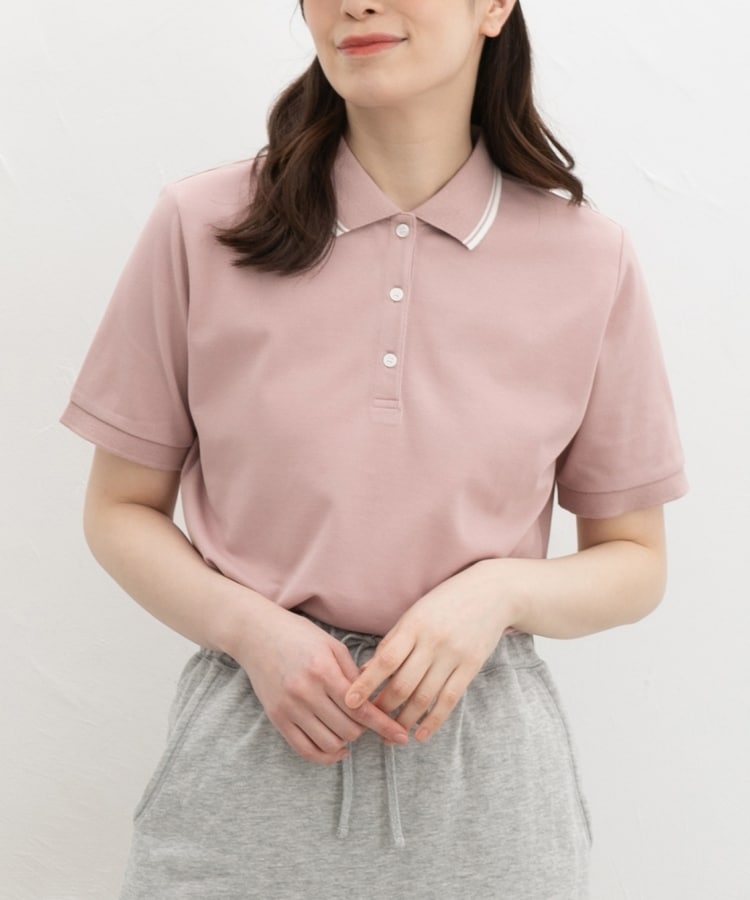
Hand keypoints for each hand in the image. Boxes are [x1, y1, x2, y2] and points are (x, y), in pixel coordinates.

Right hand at [234, 606, 408, 764]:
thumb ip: (353, 674)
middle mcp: (306, 692)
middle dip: (364, 729)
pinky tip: (336, 749)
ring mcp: (289, 708)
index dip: (384, 725)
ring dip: (346, 741)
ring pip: (330, 743)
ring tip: (349, 729)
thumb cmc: (298, 635)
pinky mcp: (277, 719)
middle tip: (366, 719)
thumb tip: (374, 700)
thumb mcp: (331, 645)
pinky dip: (325, 756)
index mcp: (323, 670)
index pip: (361, 708)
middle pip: (348, 730)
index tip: (402, 736)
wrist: (256, 633)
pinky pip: (305, 750)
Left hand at [344, 562, 514, 742]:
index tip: (349, 701)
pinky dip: (433, 721)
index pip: (385, 660)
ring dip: (405, 719)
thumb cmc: (445, 602)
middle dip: (383, 707)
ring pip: (425, 697)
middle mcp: (433, 642)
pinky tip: (420, 735)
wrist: (492, 592)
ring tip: (392, 732)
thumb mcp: (415, 614)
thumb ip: (392, 642)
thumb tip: (365, 672)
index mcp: (414, 625)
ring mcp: (454, 655)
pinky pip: (449, 700)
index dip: (366, 683)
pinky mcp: (471, 667)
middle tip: (369, 721)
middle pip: (403, 684)